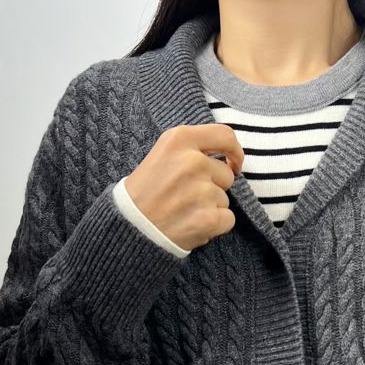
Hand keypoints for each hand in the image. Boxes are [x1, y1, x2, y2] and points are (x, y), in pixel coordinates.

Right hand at [124, 122, 244, 251]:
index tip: (234, 163)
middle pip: (226, 174)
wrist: (129, 228)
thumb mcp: (161, 155)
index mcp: (179, 139)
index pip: (224, 136)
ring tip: (183, 212)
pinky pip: (228, 219)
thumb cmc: (144, 193)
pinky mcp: (208, 218)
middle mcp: (193, 161)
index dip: (235, 151)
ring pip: (225, 199)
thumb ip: (191, 150)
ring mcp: (201, 190)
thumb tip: (227, 159)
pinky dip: (214, 226)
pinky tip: (192, 225)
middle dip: (213, 187)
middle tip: (186, 197)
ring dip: (210, 208)